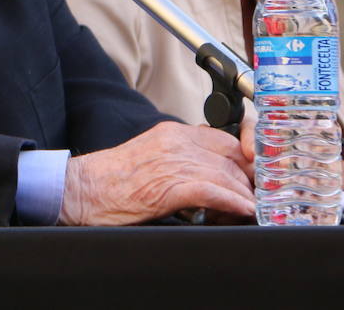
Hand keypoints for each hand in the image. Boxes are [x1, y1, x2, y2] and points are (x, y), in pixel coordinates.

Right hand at [58, 121, 254, 225]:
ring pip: (225, 174)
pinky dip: (232, 202)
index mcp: (173, 132)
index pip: (225, 138)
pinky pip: (211, 191)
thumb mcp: (152, 157)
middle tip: (260, 197)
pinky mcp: (168, 186)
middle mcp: (176, 142)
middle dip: (250, 180)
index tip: (257, 173)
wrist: (83, 189)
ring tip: (253, 210)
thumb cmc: (113, 179)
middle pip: (231, 157)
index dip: (247, 157)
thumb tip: (211, 175)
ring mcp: (173, 163)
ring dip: (245, 195)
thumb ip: (181, 158)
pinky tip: (242, 211)